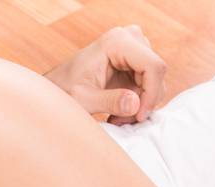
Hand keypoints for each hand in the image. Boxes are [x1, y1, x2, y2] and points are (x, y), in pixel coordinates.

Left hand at [44, 24, 167, 125]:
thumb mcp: (84, 100)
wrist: (58, 84)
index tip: (138, 116)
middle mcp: (130, 38)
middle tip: (122, 120)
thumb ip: (109, 102)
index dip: (151, 94)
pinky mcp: (136, 60)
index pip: (153, 66)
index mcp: (117, 41)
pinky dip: (138, 101)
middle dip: (143, 101)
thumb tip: (136, 105)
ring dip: (140, 104)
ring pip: (155, 81)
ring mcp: (135, 47)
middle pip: (156, 74)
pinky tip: (119, 110)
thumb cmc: (65, 89)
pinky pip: (149, 84)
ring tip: (117, 117)